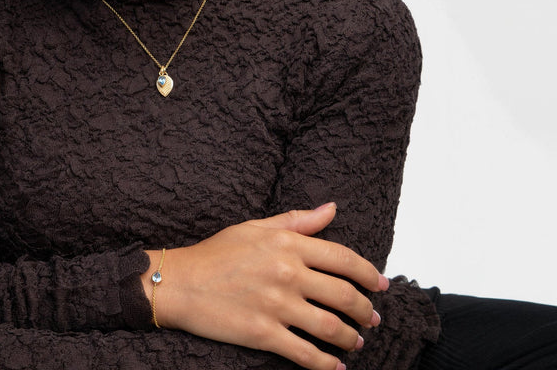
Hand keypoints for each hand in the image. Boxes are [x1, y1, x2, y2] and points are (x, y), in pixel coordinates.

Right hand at [142, 204, 387, 369]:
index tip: (381, 284)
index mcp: (288, 244)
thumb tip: (331, 209)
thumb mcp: (257, 227)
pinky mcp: (263, 333)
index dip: (369, 273)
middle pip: (344, 295)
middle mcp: (288, 273)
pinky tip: (336, 367)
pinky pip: (305, 353)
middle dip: (366, 310)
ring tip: (358, 341)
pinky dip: (326, 364)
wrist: (181, 281)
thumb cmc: (217, 252)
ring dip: (352, 338)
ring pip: (331, 327)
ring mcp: (277, 305)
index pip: (343, 258)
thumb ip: (298, 220)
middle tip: (373, 317)